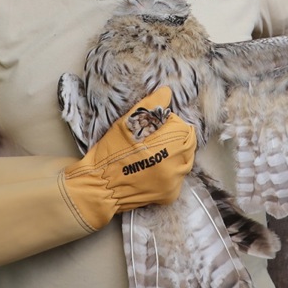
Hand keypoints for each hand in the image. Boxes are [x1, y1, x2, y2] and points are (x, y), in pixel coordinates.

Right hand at [64, 86, 196, 228]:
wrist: (99, 188)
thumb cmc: (110, 154)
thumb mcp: (125, 125)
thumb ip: (149, 106)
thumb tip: (167, 92)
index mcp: (166, 146)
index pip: (182, 126)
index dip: (167, 123)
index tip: (152, 128)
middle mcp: (174, 166)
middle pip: (188, 143)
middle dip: (175, 137)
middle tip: (153, 140)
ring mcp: (173, 182)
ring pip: (186, 159)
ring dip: (175, 154)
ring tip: (153, 154)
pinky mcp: (169, 195)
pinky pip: (179, 177)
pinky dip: (171, 171)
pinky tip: (154, 168)